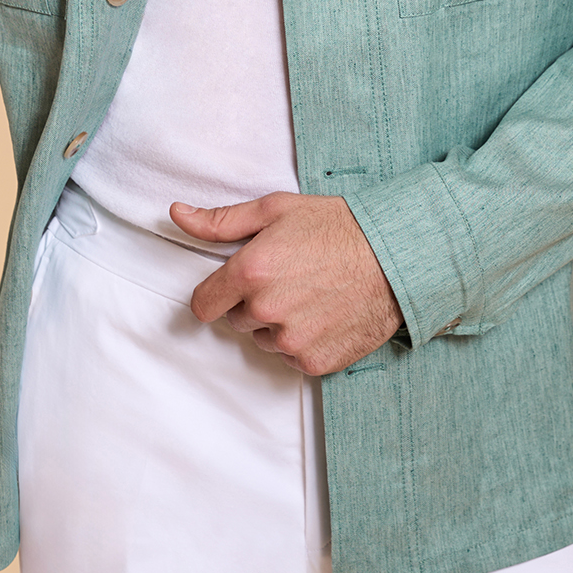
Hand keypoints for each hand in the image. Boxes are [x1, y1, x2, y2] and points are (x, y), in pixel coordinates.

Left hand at [173, 192, 401, 375]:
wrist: (396, 256)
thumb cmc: (337, 227)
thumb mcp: (276, 210)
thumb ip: (221, 221)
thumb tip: (176, 215)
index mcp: (249, 272)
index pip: (203, 304)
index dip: (217, 293)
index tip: (234, 285)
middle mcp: (265, 311)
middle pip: (236, 320)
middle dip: (253, 303)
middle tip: (289, 277)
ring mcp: (291, 341)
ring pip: (264, 340)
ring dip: (278, 324)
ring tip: (312, 294)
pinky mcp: (314, 362)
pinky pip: (291, 357)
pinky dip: (303, 341)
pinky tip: (325, 314)